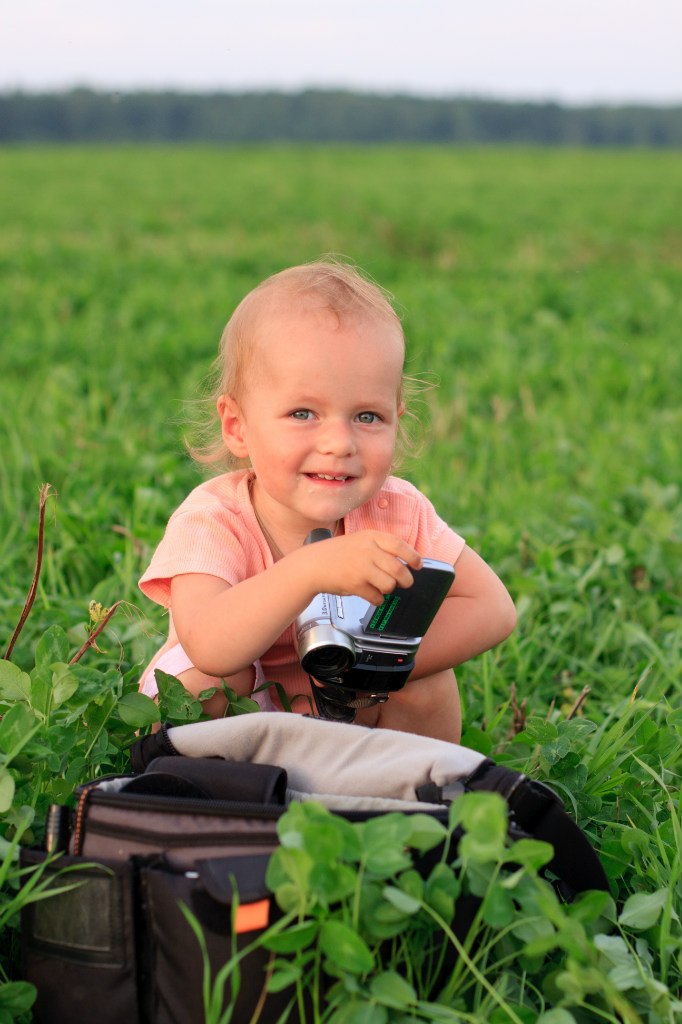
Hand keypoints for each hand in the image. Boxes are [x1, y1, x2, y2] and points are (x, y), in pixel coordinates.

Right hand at [304, 530, 422, 605]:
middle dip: (406, 580)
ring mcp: (361, 567)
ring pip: (390, 585)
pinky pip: (377, 597)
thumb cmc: (339, 554)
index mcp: (371, 537)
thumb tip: (405, 563)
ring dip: (389, 589)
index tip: (418, 565)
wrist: (313, 565)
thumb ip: (380, 547)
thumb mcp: (360, 541)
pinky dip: (377, 599)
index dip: (413, 557)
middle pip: (399, 569)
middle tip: (405, 583)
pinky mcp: (355, 584)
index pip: (400, 545)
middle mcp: (367, 550)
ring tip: (381, 587)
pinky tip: (370, 594)